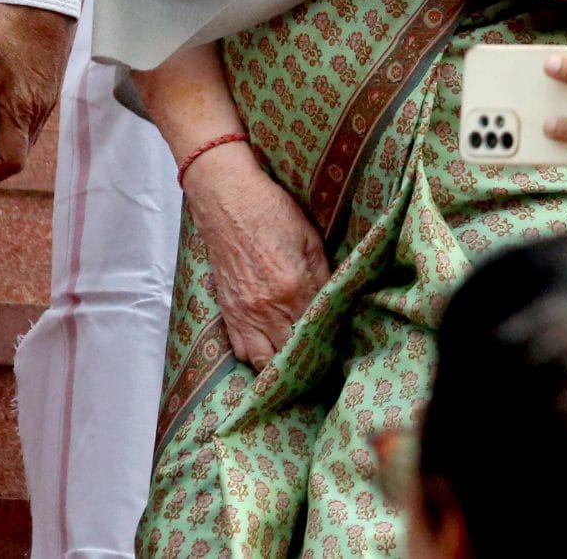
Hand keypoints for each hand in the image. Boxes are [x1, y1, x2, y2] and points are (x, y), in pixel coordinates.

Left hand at [0, 2, 73, 182]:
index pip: (11, 161)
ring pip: (26, 136)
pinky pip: (33, 118)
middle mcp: (38, 110)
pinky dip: (14, 121)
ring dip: (4, 138)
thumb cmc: (9, 24)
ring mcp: (48, 100)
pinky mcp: (50, 89)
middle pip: (18, 152)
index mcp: (18, 107)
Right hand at [183, 143, 329, 365]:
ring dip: (280, 366)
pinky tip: (269, 348)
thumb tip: (336, 300)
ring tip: (294, 360)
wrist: (227, 201)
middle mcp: (268, 309)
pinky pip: (241, 351)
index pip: (317, 330)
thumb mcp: (310, 238)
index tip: (339, 345)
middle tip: (321, 359)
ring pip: (264, 363)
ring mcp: (245, 314)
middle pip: (291, 354)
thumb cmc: (271, 212)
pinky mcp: (228, 312)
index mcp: (294, 288)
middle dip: (308, 360)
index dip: (331, 341)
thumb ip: (324, 274)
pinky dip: (255, 357)